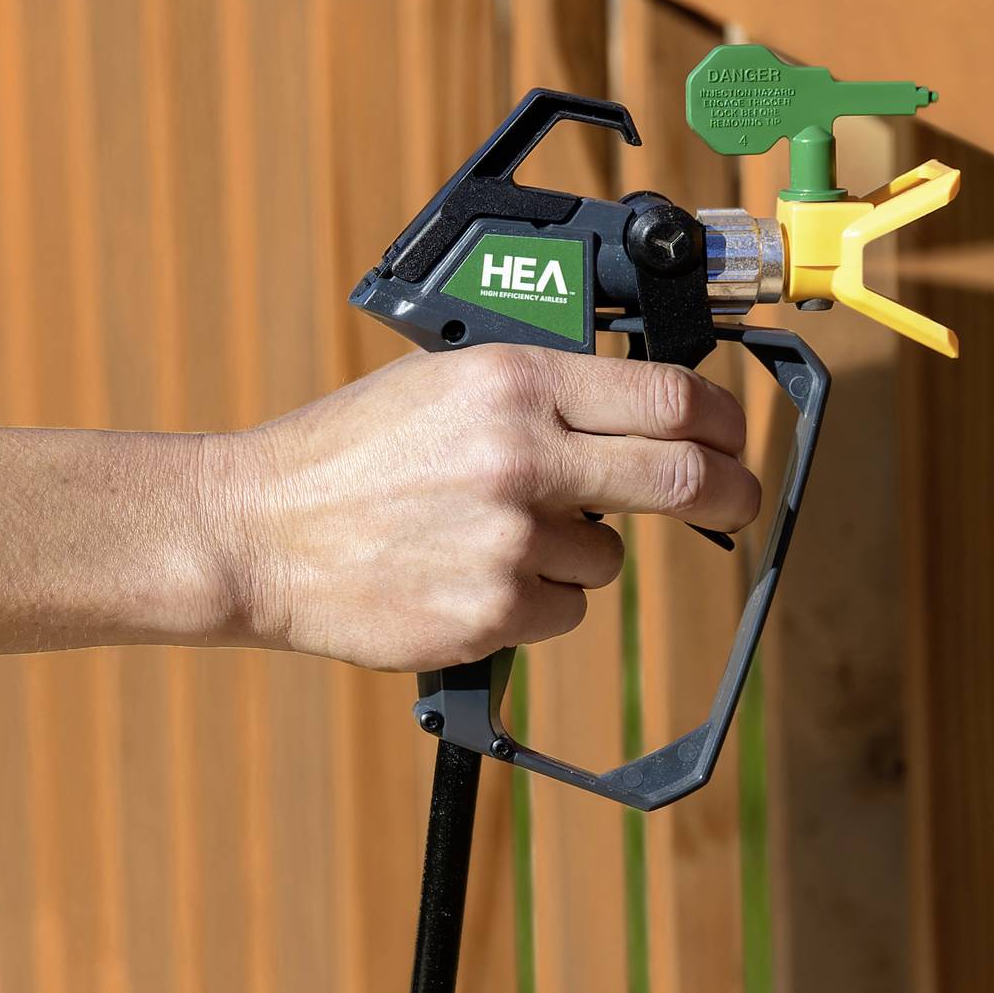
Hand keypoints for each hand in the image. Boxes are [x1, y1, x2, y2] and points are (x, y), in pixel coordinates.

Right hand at [205, 346, 761, 672]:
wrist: (257, 530)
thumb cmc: (346, 454)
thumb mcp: (442, 383)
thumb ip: (539, 393)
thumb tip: (637, 413)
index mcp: (515, 380)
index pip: (667, 396)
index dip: (721, 422)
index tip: (731, 438)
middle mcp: (523, 453)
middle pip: (680, 479)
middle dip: (727, 494)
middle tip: (736, 502)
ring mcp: (510, 539)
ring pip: (608, 559)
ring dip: (576, 553)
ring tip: (491, 536)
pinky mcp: (491, 612)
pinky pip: (561, 611)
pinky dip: (531, 601)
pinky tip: (466, 575)